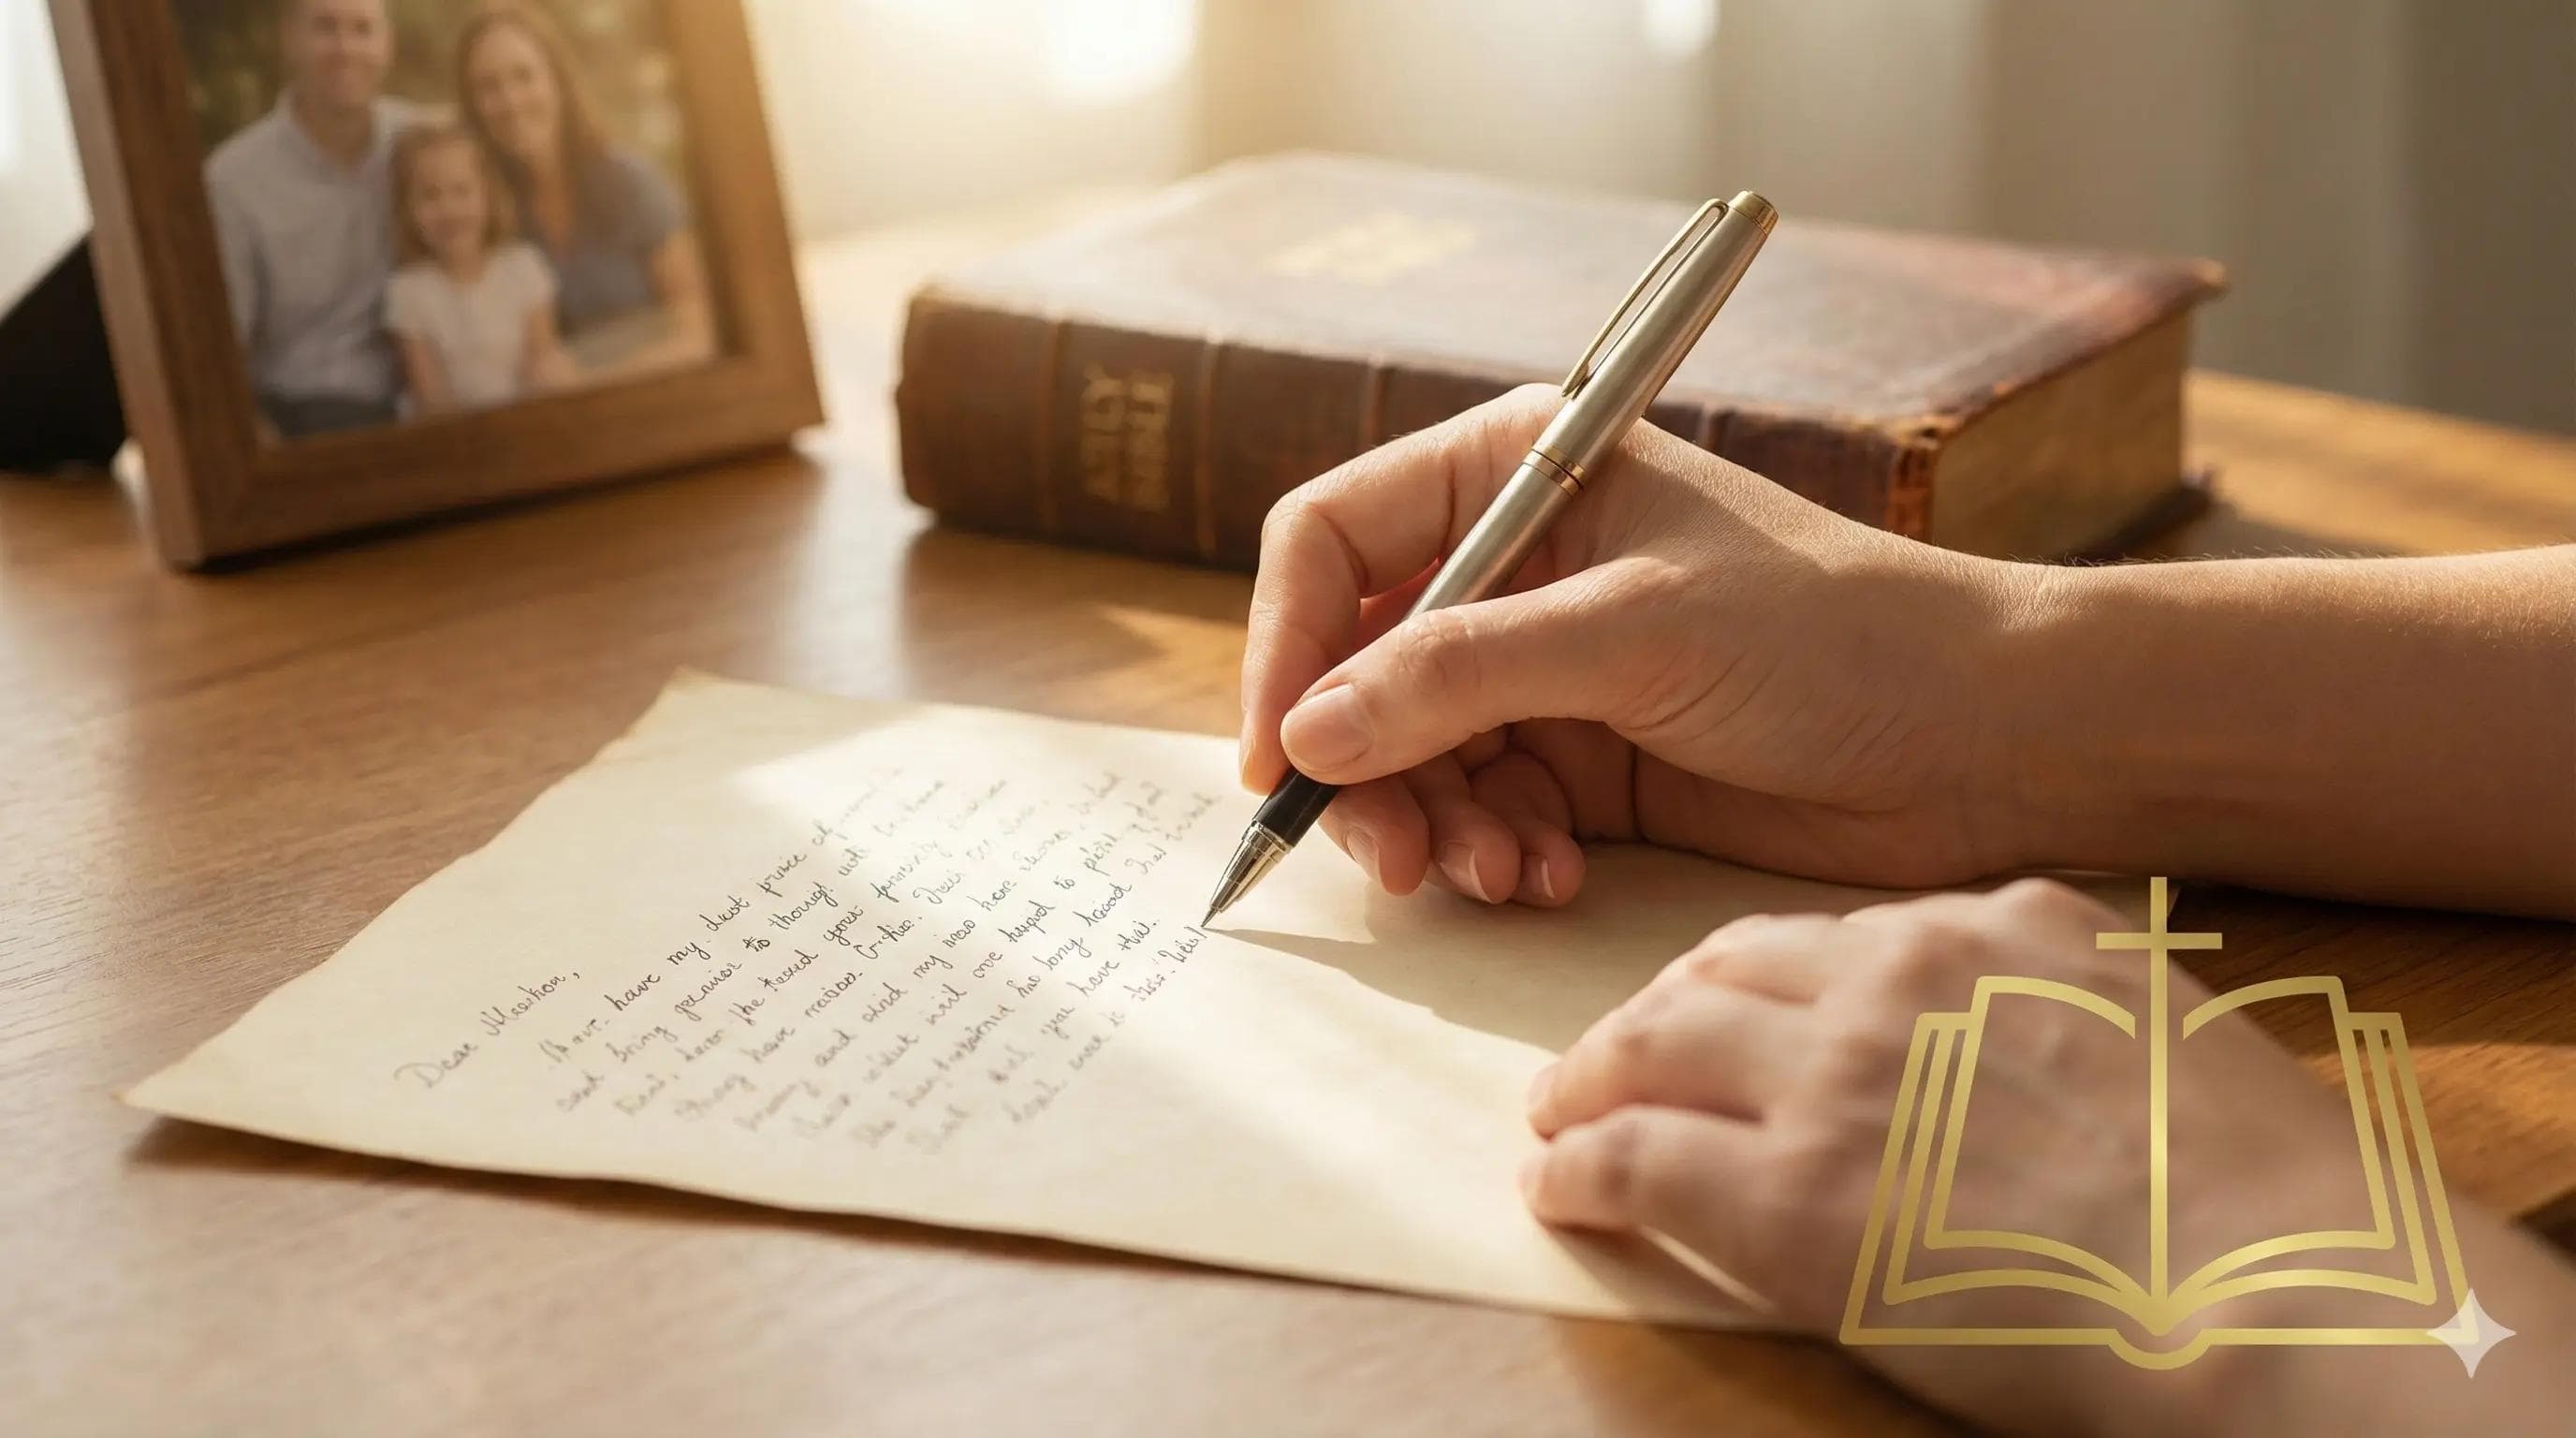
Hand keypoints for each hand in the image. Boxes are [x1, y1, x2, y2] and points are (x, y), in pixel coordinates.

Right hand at [1239, 385, 2039, 906]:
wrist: (1986, 738)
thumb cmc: (1835, 636)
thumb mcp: (1633, 635)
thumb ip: (1458, 677)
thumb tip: (1305, 735)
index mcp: (1518, 470)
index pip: (1333, 541)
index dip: (1284, 645)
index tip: (1277, 757)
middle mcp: (1514, 565)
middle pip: (1352, 665)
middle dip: (1361, 768)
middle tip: (1393, 857)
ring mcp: (1544, 669)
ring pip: (1407, 757)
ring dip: (1433, 827)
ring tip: (1498, 874)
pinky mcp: (1581, 762)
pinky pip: (1479, 812)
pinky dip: (1493, 855)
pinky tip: (1548, 881)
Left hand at [1519, 879, 2575, 1436]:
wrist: (2277, 1287)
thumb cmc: (2266, 1196)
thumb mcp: (2169, 1036)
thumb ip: (2065, 1010)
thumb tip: (2020, 1038)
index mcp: (2002, 928)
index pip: (1831, 937)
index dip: (1758, 978)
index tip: (1728, 1007)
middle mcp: (1898, 977)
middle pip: (1721, 971)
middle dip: (1657, 1008)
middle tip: (1615, 1048)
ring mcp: (1832, 1082)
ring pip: (1653, 1046)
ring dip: (1589, 1076)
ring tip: (1558, 1107)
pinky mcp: (1784, 1197)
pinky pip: (1634, 1159)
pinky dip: (1578, 1168)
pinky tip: (1556, 1186)